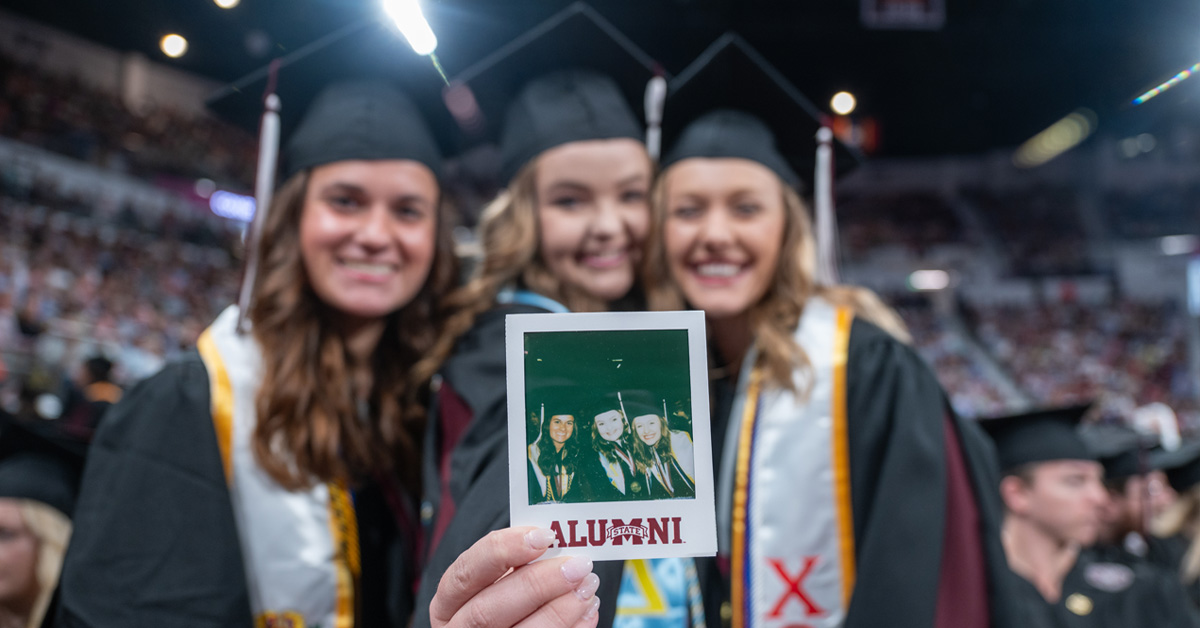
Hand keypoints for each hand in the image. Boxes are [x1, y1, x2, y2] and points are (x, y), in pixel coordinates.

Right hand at [429, 527, 600, 627]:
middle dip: (537, 584)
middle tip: (577, 566)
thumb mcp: (499, 580)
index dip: (502, 551)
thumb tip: (553, 543)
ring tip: (588, 587)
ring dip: (559, 611)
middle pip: (487, 610)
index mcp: (449, 601)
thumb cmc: (504, 601)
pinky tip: (588, 612)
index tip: (543, 536)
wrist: (512, 626)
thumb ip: (516, 565)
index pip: (466, 573)